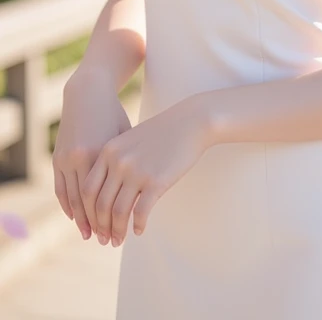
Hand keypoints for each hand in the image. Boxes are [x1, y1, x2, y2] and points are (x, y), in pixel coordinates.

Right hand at [53, 72, 131, 241]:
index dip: (113, 220)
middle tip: (108, 240)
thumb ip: (128, 165)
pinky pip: (60, 188)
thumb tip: (141, 195)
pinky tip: (76, 217)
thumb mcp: (125, 138)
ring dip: (81, 220)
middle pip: (88, 203)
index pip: (105, 199)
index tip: (121, 234)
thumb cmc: (114, 115)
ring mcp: (66, 158)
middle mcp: (81, 158)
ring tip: (92, 234)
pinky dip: (67, 205)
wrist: (88, 93)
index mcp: (102, 154)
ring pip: (72, 200)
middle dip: (98, 225)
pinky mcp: (58, 157)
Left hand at [79, 95, 211, 246]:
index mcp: (108, 151)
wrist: (190, 122)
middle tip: (104, 240)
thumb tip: (106, 192)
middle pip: (100, 204)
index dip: (88, 211)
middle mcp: (118, 162)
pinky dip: (138, 225)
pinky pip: (141, 212)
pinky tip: (140, 230)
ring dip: (117, 231)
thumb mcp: (130, 141)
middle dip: (101, 226)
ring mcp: (136, 172)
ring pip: (118, 212)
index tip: (93, 224)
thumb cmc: (161, 132)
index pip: (88, 189)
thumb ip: (115, 161)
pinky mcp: (156, 181)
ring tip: (118, 241)